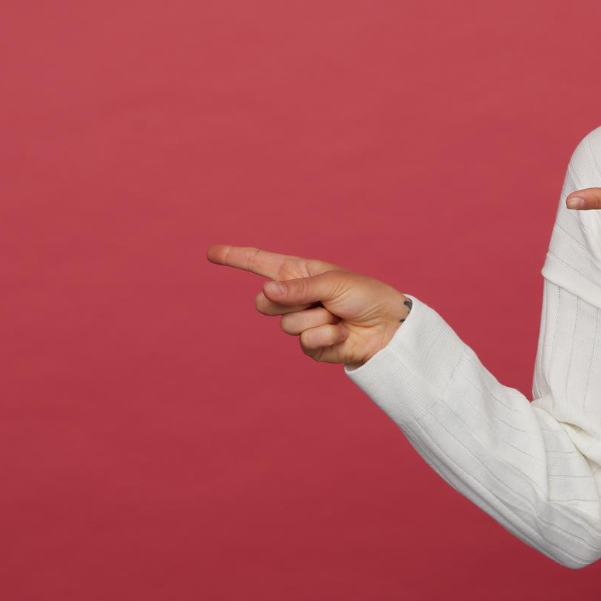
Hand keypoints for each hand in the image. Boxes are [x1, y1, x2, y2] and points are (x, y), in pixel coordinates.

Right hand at [206, 244, 411, 365]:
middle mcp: (295, 297)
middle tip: (320, 300)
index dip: (236, 258)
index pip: (260, 264)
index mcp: (299, 273)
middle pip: (264, 304)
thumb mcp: (333, 283)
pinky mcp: (311, 347)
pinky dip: (326, 339)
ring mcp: (301, 323)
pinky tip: (342, 334)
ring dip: (317, 321)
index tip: (211, 252)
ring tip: (338, 316)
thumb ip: (297, 288)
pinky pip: (305, 345)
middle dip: (289, 302)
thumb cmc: (365, 295)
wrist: (388, 327)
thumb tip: (265, 292)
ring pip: (286, 326)